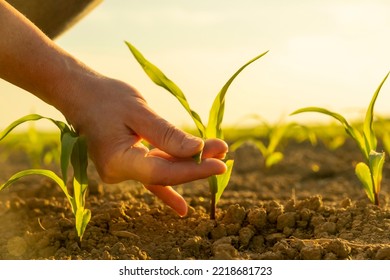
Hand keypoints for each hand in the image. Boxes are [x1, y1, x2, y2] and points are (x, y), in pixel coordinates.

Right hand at [67, 77, 227, 215]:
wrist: (82, 96)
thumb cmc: (106, 98)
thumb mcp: (139, 111)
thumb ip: (167, 135)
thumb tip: (198, 152)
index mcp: (116, 160)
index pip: (162, 172)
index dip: (193, 170)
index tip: (220, 164)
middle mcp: (117, 172)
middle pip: (166, 172)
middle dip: (196, 163)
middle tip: (223, 150)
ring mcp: (122, 171)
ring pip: (162, 171)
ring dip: (187, 164)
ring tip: (217, 153)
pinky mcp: (128, 165)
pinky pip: (152, 175)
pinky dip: (169, 182)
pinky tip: (181, 207)